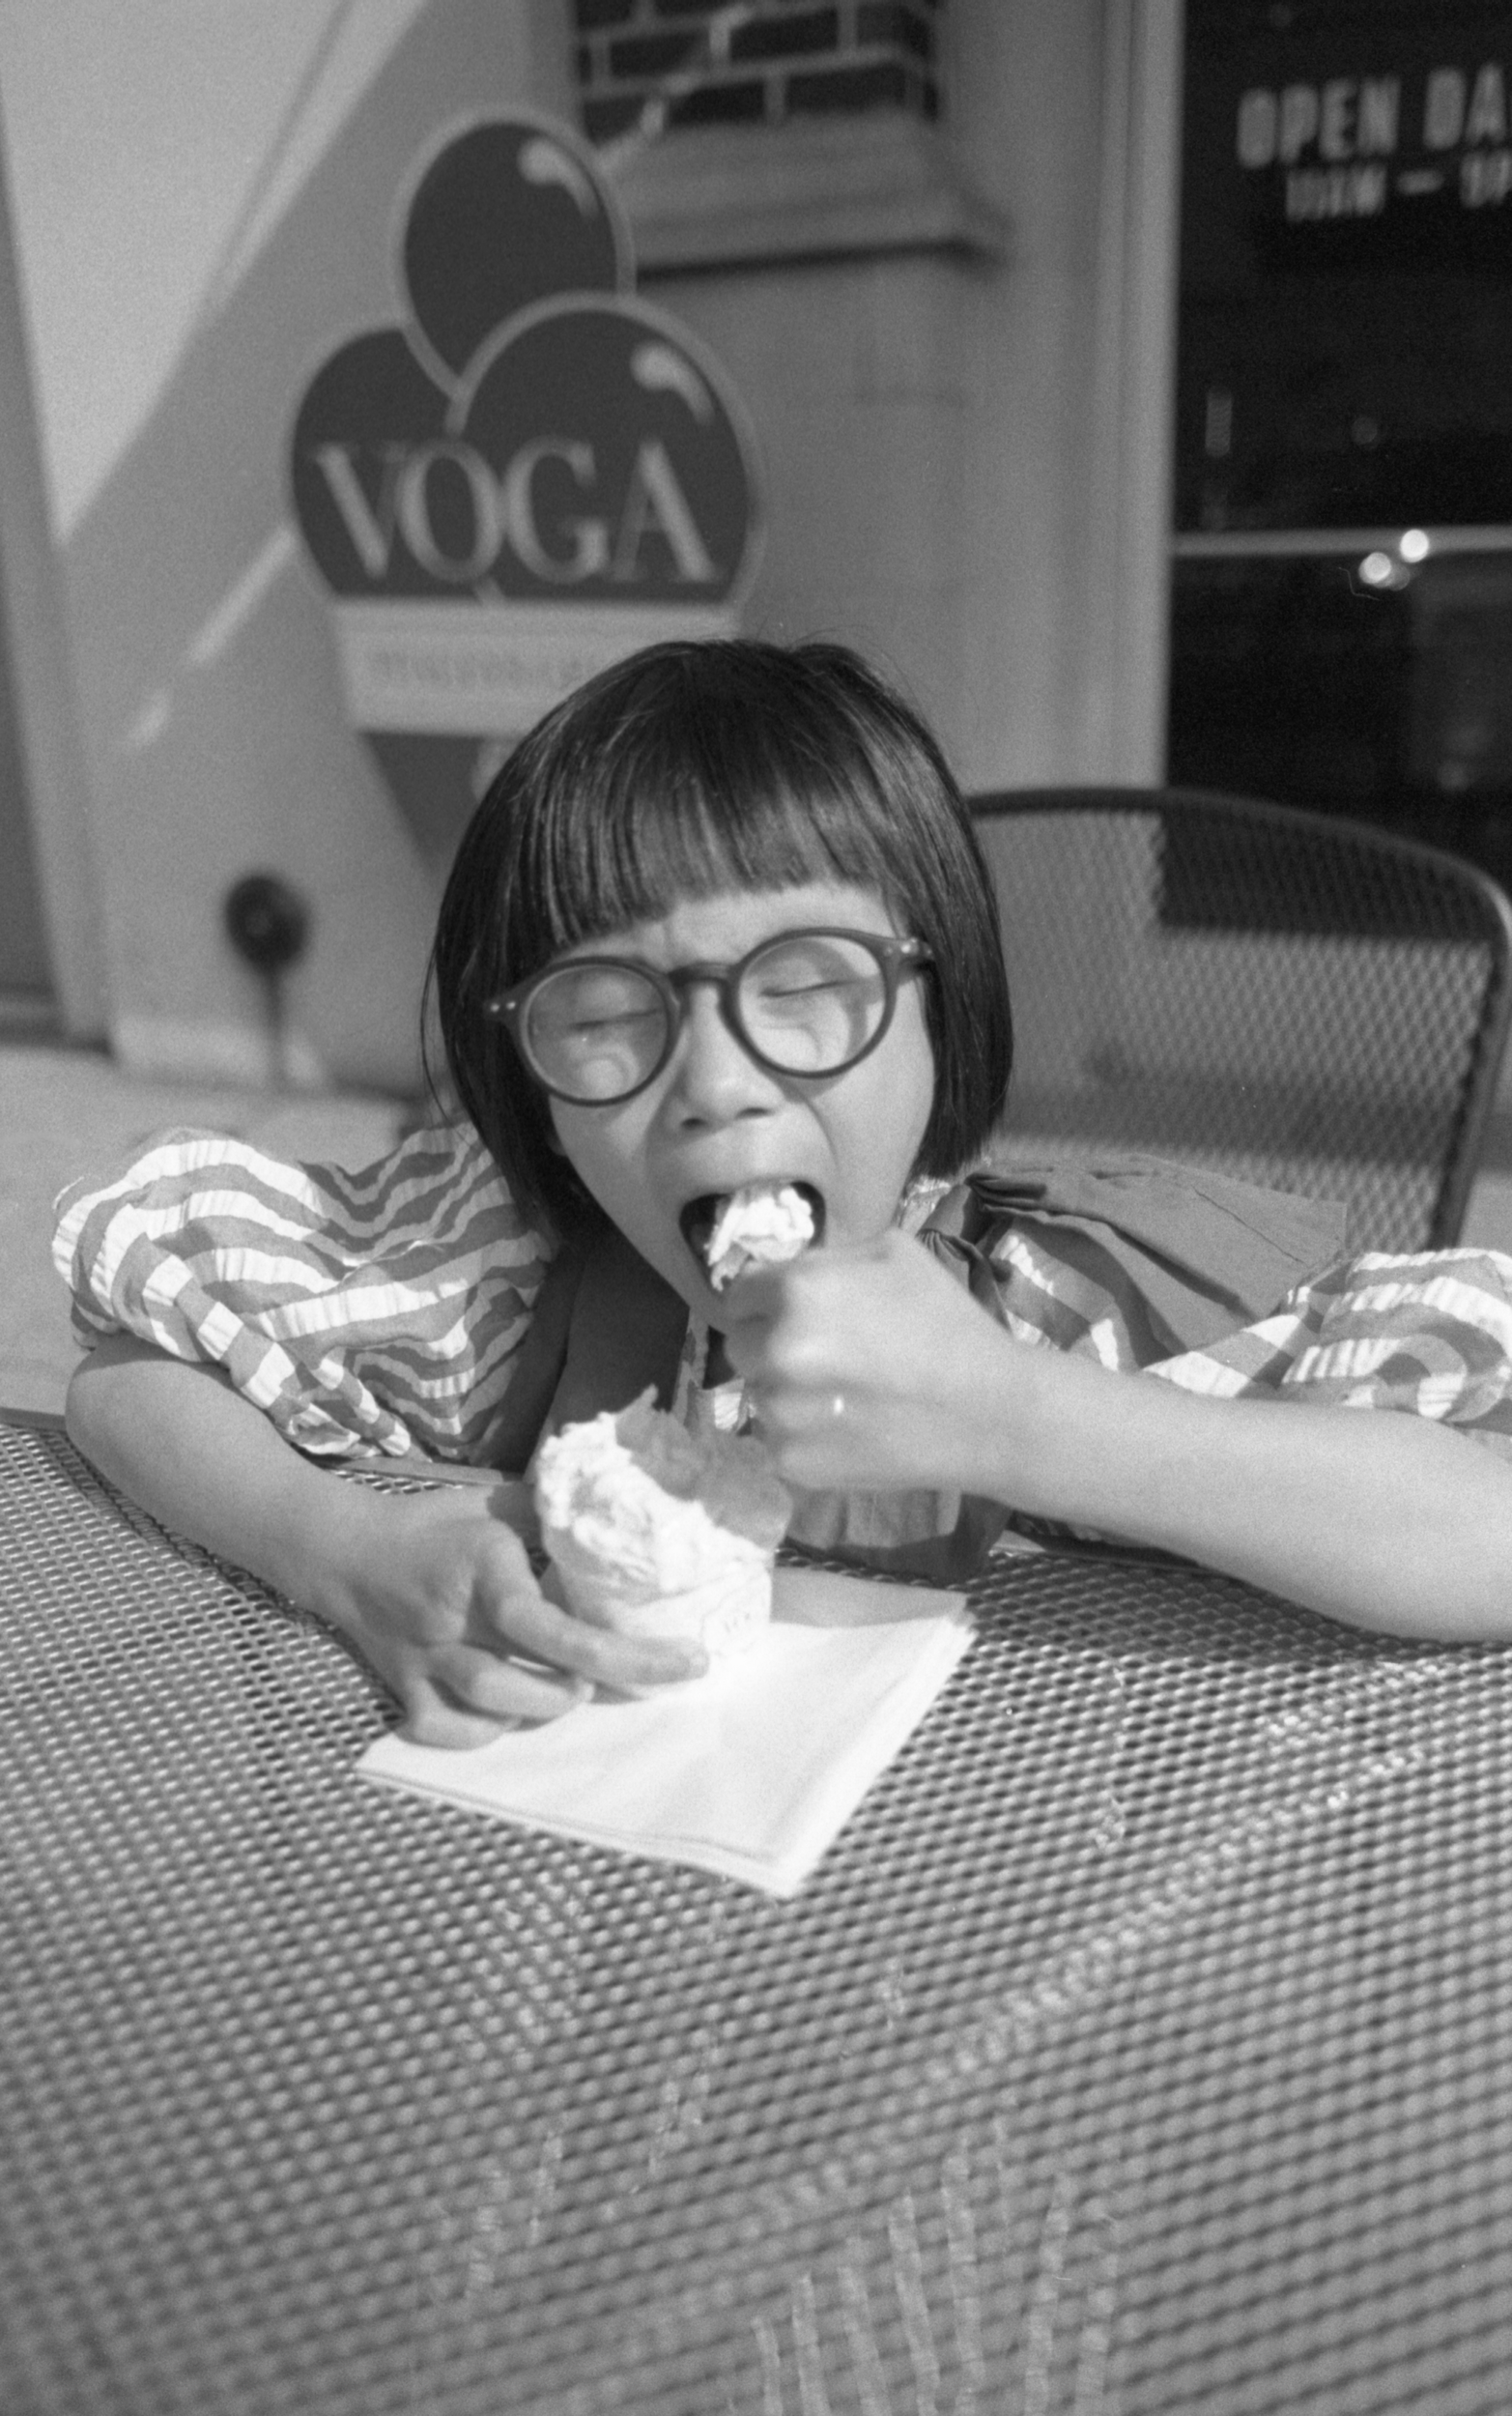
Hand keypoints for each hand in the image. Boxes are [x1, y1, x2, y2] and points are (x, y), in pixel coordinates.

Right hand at [324, 1481, 706, 1747]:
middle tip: (615, 1676)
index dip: (617, 1649)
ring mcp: (421, 1659)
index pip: (544, 1621)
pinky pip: (442, 1728)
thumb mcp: (493, 1505)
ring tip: (570, 1692)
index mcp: (481, 1565)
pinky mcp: (401, 1686)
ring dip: (538, 1708)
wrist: (343, 1552)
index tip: (681, 1658)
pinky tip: (509, 1716)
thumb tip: (618, 1520)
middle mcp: (449, 1617)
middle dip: (584, 1684)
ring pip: (481, 1704)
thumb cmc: (432, 1525)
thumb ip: (551, 1515)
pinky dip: (483, 1733)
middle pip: (515, 1673)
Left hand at [720, 1230, 1011, 1494]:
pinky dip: (802, 1434)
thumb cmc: (948, 1324)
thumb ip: (829, 1258)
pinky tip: (847, 1428)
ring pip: (757, 1394)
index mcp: (797, 1290)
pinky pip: (775, 1439)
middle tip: (821, 1355)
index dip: (763, 1301)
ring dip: (786, 1392)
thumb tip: (788, 1272)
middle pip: (738, 1345)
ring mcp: (779, 1411)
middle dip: (769, 1345)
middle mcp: (776, 1350)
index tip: (789, 1313)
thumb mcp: (895, 1254)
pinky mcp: (791, 1461)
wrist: (989, 1413)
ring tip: (842, 1394)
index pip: (737, 1293)